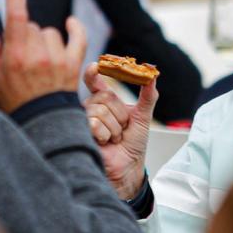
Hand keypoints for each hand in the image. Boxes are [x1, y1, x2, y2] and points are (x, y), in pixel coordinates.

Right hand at [0, 0, 86, 112]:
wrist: (43, 126)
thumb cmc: (13, 105)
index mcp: (15, 57)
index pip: (15, 19)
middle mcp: (38, 55)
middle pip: (31, 27)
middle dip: (23, 36)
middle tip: (21, 58)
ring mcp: (58, 59)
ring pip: (50, 32)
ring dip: (44, 40)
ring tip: (39, 61)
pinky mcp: (74, 64)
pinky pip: (78, 37)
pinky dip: (75, 29)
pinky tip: (71, 23)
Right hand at [84, 68, 157, 198]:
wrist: (129, 167)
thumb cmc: (133, 143)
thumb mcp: (143, 117)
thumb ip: (148, 96)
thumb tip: (152, 76)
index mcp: (104, 101)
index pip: (94, 82)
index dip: (93, 73)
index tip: (96, 66)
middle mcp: (92, 109)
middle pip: (103, 97)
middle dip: (119, 114)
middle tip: (122, 128)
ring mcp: (84, 121)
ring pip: (99, 110)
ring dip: (114, 128)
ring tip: (114, 138)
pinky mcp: (80, 134)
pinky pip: (93, 124)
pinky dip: (106, 135)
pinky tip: (105, 143)